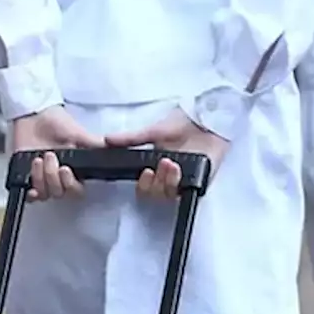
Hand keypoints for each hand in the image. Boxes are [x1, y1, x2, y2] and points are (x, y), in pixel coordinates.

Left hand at [11, 106, 105, 201]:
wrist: (34, 115)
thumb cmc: (56, 123)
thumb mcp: (78, 133)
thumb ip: (96, 145)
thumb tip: (113, 149)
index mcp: (74, 170)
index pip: (77, 190)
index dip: (70, 184)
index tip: (65, 169)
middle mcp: (59, 178)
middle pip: (60, 193)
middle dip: (53, 176)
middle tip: (49, 156)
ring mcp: (42, 179)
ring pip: (45, 194)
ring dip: (40, 178)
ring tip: (38, 159)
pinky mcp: (26, 178)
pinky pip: (29, 197)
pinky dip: (30, 194)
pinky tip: (30, 187)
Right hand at [104, 108, 229, 199]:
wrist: (207, 118)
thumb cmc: (183, 123)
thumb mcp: (154, 130)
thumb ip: (131, 138)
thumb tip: (106, 140)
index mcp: (157, 167)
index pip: (145, 186)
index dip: (144, 185)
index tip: (145, 172)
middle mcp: (170, 177)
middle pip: (157, 194)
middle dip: (156, 183)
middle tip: (161, 164)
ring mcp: (185, 180)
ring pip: (170, 195)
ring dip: (168, 181)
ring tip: (172, 164)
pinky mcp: (201, 181)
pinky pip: (189, 192)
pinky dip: (182, 185)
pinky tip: (181, 172)